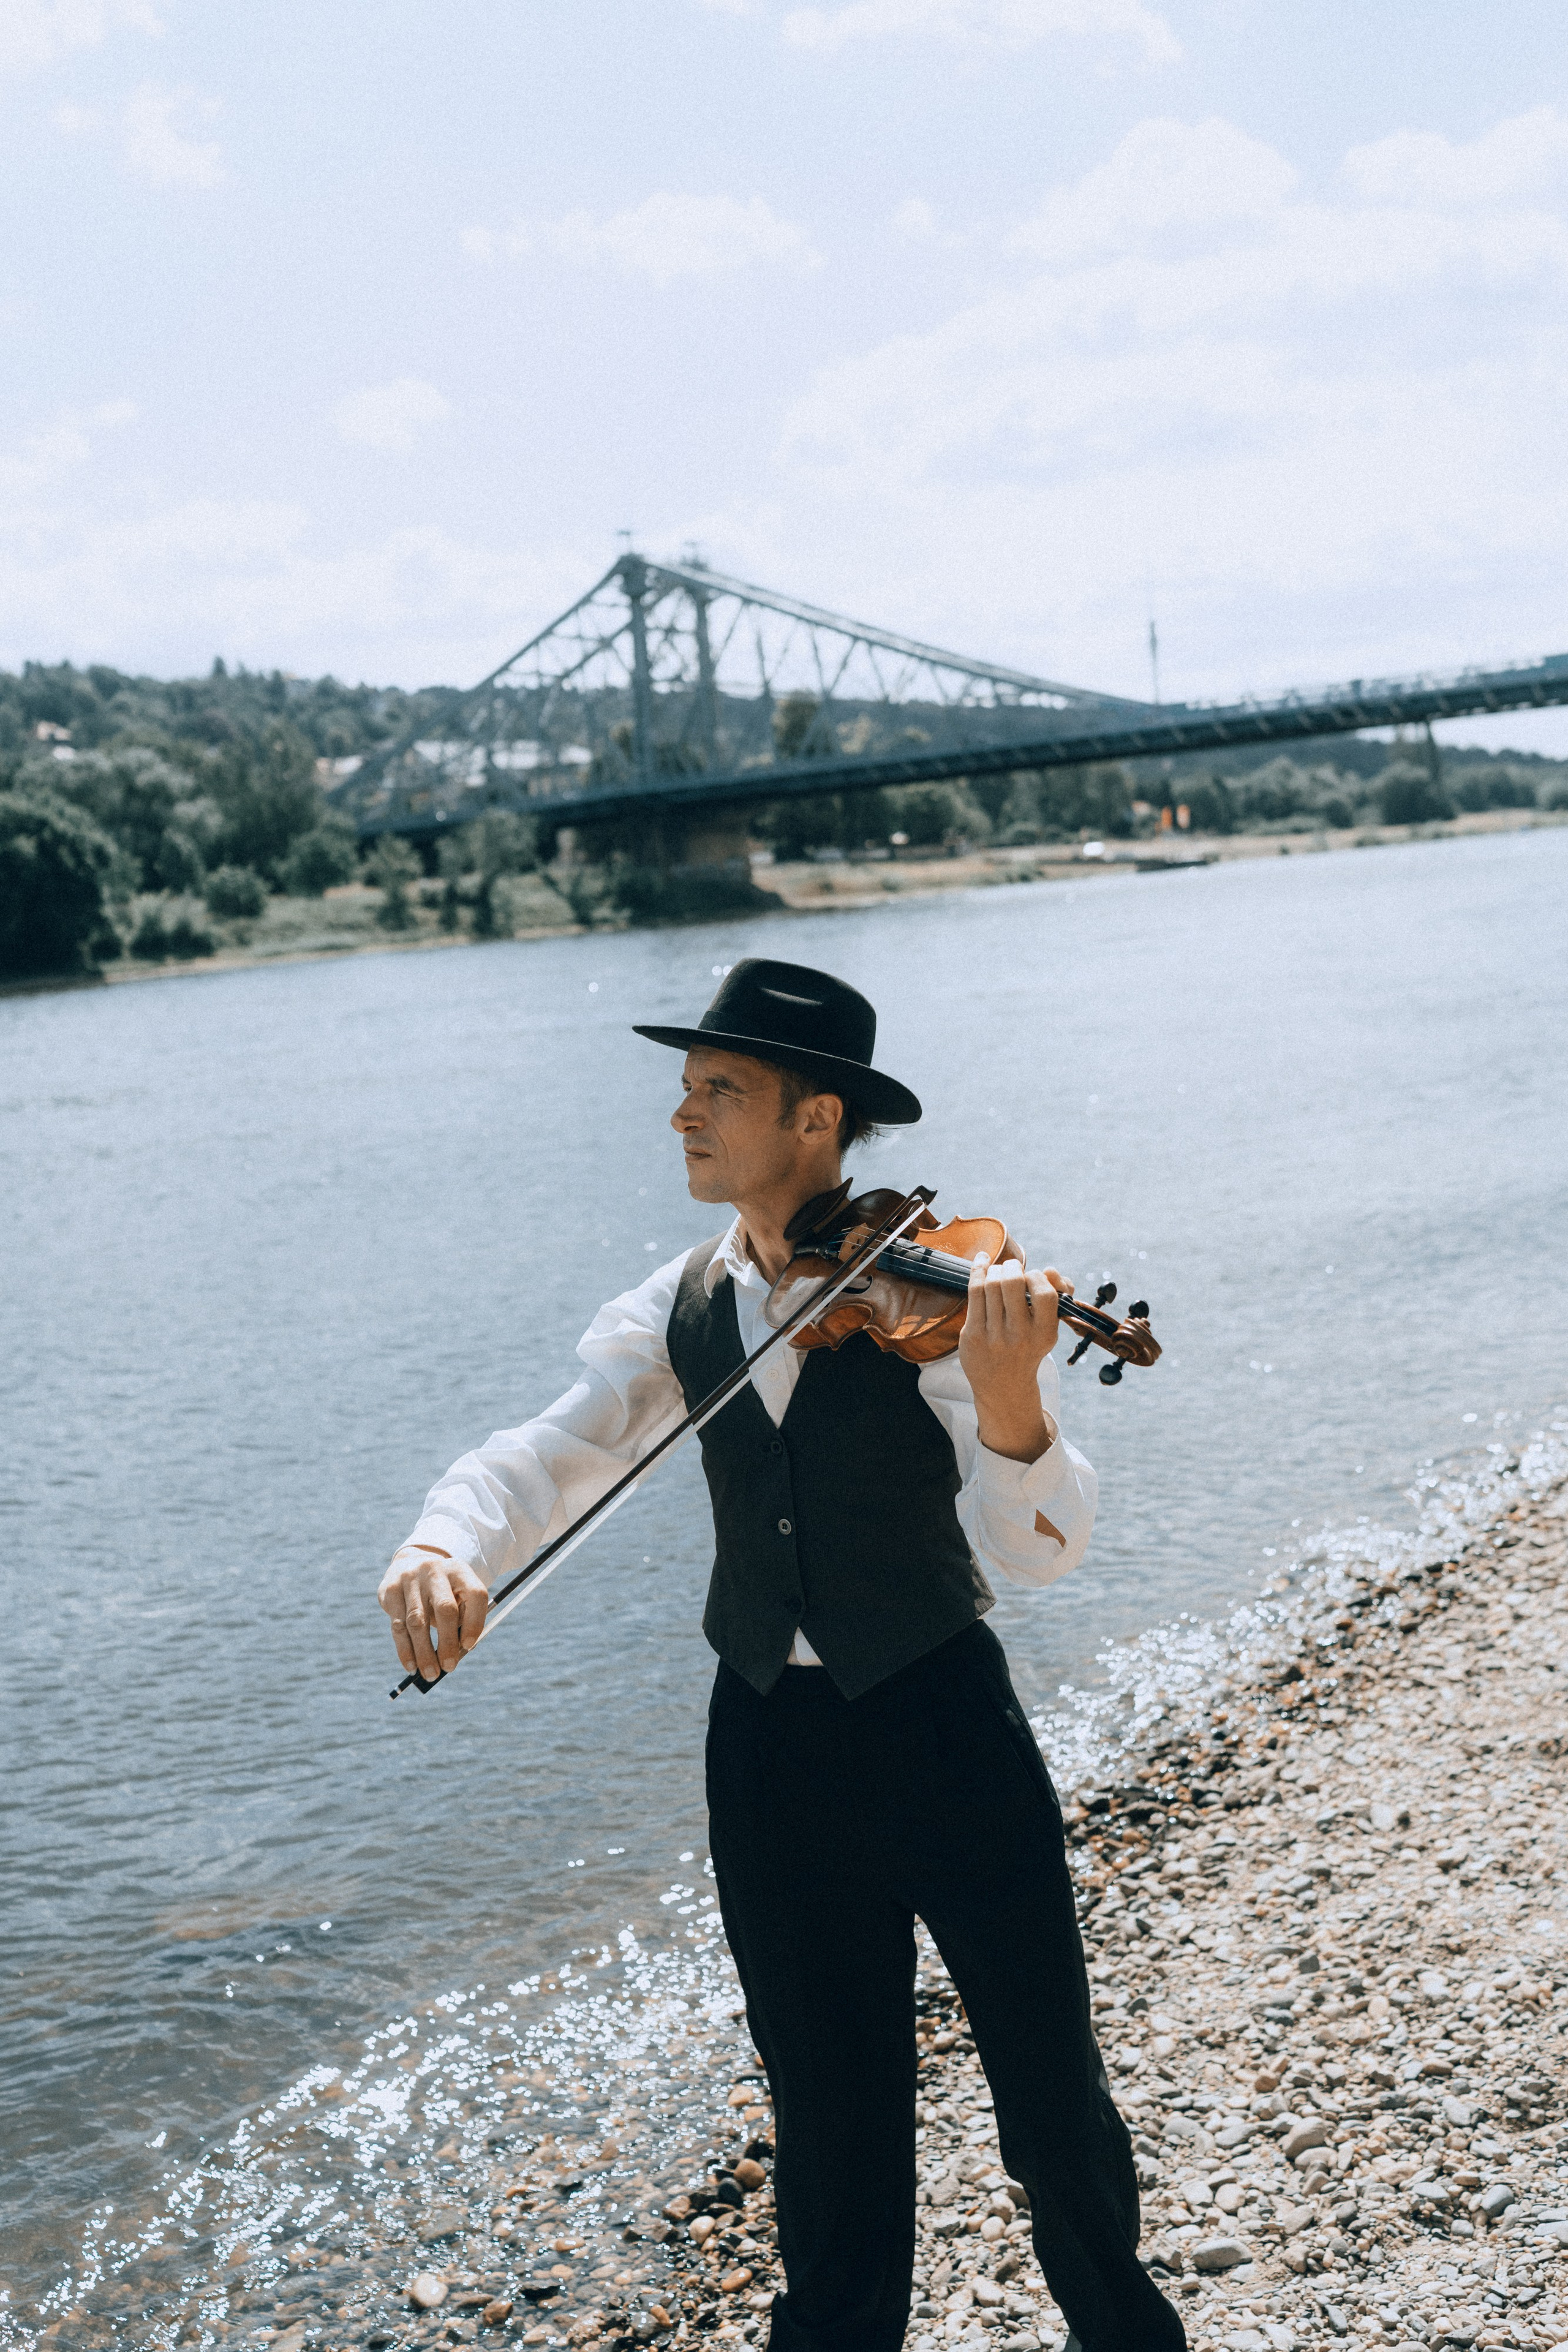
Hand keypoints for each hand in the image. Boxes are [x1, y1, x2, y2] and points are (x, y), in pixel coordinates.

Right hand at [378, 1546, 488, 1680]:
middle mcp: (435, 1571)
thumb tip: (457, 1654)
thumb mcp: (457, 1596)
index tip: (468, 1646)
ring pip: (417, 1621)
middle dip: (447, 1642)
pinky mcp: (390, 1590)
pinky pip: (398, 1626)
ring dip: (424, 1652)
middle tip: (450, 1667)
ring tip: (431, 1674)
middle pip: (445, 1608)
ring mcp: (410, 1579)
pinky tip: (411, 1666)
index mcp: (460, 1571)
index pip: (475, 1595)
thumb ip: (462, 1622)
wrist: (410, 1564)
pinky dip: (405, 1650)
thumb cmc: (442, 1591)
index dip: (475, 1622)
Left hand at [958, 1253, 1066, 1464]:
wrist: (1004, 1386)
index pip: (1044, 1293)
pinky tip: (981, 1261)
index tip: (1032, 1277)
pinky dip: (978, 1270)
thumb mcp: (1048, 1328)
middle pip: (1012, 1283)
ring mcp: (994, 1336)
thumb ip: (1056, 1295)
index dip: (1037, 1277)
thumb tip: (1051, 1271)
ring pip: (991, 1284)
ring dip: (995, 1269)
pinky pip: (974, 1291)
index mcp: (1044, 1334)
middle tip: (1012, 1268)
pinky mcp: (973, 1334)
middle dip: (1012, 1267)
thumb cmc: (1028, 1347)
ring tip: (998, 1271)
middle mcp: (1020, 1336)